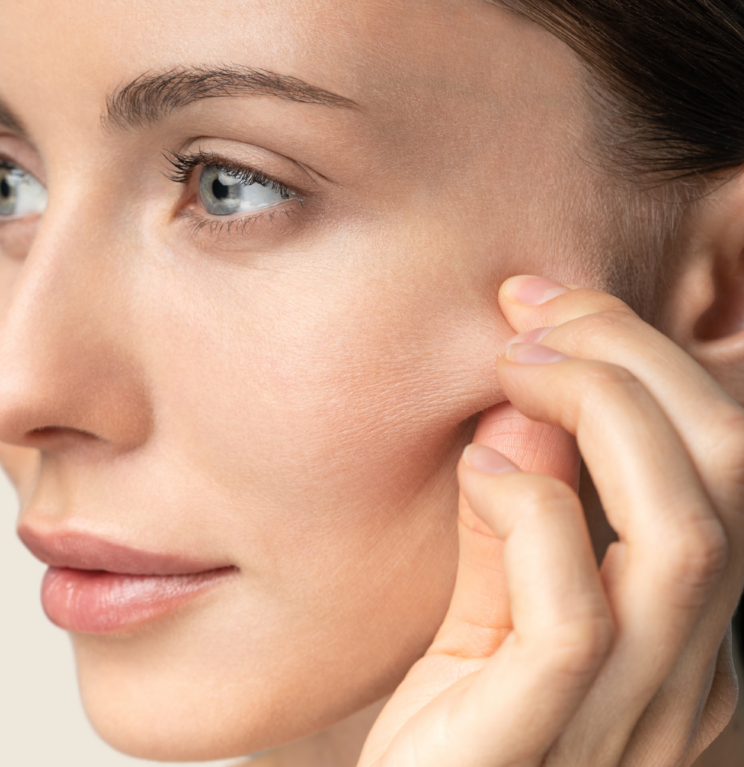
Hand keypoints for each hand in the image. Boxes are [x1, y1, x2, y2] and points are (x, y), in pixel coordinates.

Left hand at [357, 276, 743, 766]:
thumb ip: (516, 532)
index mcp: (691, 642)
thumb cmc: (451, 742)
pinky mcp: (544, 741)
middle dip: (638, 360)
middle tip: (535, 316)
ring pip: (683, 535)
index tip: (552, 308)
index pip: (727, 473)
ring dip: (601, 413)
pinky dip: (533, 513)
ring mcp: (633, 720)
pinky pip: (576, 615)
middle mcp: (692, 679)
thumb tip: (526, 411)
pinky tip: (478, 472)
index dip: (654, 366)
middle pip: (730, 475)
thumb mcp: (488, 625)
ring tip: (515, 370)